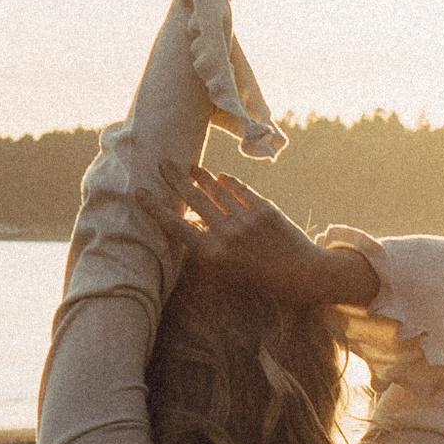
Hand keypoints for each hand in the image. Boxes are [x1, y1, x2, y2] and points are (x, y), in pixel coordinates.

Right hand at [163, 161, 376, 312]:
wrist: (303, 274)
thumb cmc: (262, 281)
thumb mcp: (229, 271)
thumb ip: (210, 246)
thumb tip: (193, 223)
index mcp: (212, 254)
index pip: (175, 226)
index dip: (155, 208)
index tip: (140, 192)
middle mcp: (226, 234)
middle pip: (193, 199)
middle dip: (175, 178)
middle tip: (162, 162)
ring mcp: (245, 219)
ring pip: (216, 189)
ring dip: (201, 176)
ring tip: (190, 166)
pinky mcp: (264, 209)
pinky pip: (240, 190)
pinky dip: (228, 181)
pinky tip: (220, 175)